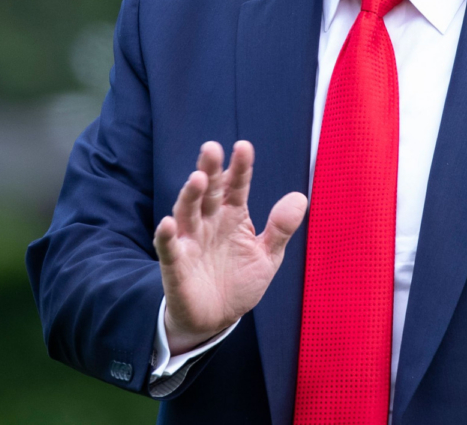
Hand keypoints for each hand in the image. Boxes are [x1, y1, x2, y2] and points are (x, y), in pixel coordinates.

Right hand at [153, 140, 307, 354]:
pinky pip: (169, 248)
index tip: (244, 147)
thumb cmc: (240, 281)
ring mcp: (190, 241)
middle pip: (208, 191)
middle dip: (210, 170)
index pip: (236, 187)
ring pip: (187, 212)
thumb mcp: (268, 256)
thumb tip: (300, 197)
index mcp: (232, 216)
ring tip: (196, 178)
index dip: (240, 168)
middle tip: (211, 148)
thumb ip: (281, 228)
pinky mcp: (175, 265)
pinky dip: (165, 236)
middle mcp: (209, 222)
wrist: (217, 318)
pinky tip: (167, 222)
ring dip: (189, 195)